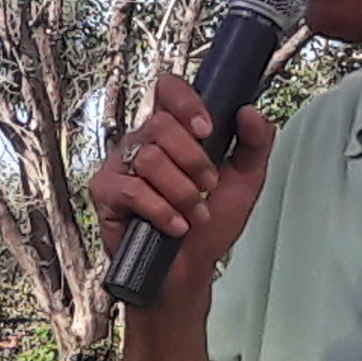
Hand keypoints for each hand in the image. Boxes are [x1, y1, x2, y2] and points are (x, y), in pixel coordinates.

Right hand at [88, 75, 279, 300]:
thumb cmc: (211, 224)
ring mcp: (120, 165)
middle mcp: (142, 141)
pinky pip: (132, 189)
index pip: (168, 90)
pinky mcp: (106, 192)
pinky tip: (176, 226)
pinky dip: (161, 210)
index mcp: (173, 131)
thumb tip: (248, 111)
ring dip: (181, 191)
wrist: (189, 270)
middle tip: (208, 187)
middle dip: (193, 160)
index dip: (186, 102)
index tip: (208, 130)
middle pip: (160, 124)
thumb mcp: (245, 181)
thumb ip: (254, 143)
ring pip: (149, 158)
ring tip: (194, 213)